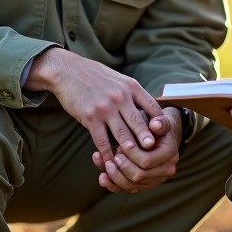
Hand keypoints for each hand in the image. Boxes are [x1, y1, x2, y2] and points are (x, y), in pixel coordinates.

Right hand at [25, 47, 161, 165]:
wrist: (67, 71)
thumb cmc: (95, 76)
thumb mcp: (119, 79)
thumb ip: (133, 94)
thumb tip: (148, 110)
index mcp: (131, 86)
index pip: (151, 106)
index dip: (159, 122)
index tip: (164, 135)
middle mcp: (120, 96)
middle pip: (138, 121)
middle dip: (147, 138)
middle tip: (155, 151)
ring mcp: (105, 108)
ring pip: (122, 133)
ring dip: (130, 149)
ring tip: (136, 160)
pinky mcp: (90, 117)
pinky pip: (102, 139)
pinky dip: (107, 152)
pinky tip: (111, 161)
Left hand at [92, 107, 182, 192]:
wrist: (161, 134)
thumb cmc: (157, 125)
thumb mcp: (161, 120)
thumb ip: (160, 122)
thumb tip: (155, 124)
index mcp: (170, 155)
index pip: (147, 161)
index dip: (132, 154)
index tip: (121, 146)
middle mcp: (165, 171)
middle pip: (139, 176)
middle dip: (123, 167)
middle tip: (113, 156)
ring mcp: (154, 179)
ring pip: (131, 185)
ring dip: (115, 176)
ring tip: (106, 163)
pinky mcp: (144, 184)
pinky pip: (126, 188)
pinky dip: (112, 184)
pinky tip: (102, 177)